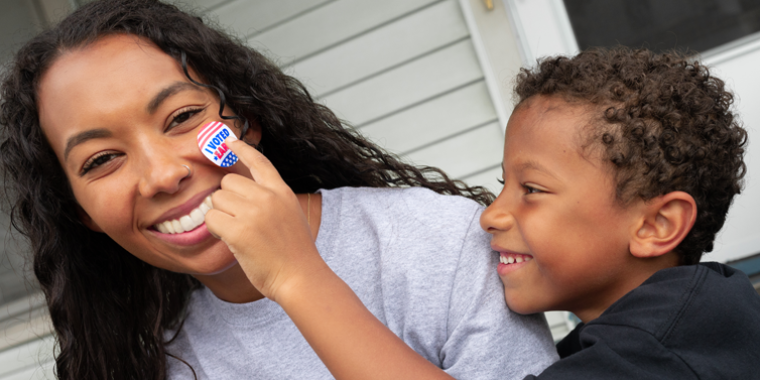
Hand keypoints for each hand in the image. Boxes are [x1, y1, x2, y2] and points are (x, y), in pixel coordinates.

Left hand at [204, 138, 327, 301]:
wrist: (300, 277)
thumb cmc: (294, 252)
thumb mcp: (291, 214)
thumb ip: (272, 199)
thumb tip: (243, 190)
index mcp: (282, 191)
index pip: (259, 162)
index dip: (241, 149)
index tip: (227, 141)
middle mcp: (268, 197)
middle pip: (228, 183)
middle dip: (227, 201)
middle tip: (240, 222)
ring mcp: (254, 213)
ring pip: (217, 200)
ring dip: (221, 216)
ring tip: (239, 233)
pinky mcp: (239, 231)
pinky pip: (212, 219)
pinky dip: (216, 230)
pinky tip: (231, 240)